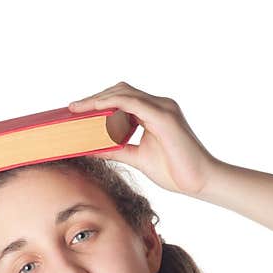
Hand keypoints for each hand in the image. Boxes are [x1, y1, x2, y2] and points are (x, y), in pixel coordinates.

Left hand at [68, 81, 217, 197]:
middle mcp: (159, 105)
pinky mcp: (163, 116)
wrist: (199, 181)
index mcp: (155, 113)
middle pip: (120, 91)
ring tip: (78, 108)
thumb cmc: (175, 171)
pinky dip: (111, 104)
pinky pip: (132, 102)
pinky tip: (96, 110)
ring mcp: (163, 108)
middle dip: (95, 97)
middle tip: (73, 108)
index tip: (78, 111)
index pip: (122, 99)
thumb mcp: (137, 158)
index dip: (99, 102)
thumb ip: (116, 150)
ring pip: (124, 93)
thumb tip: (92, 149)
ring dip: (98, 99)